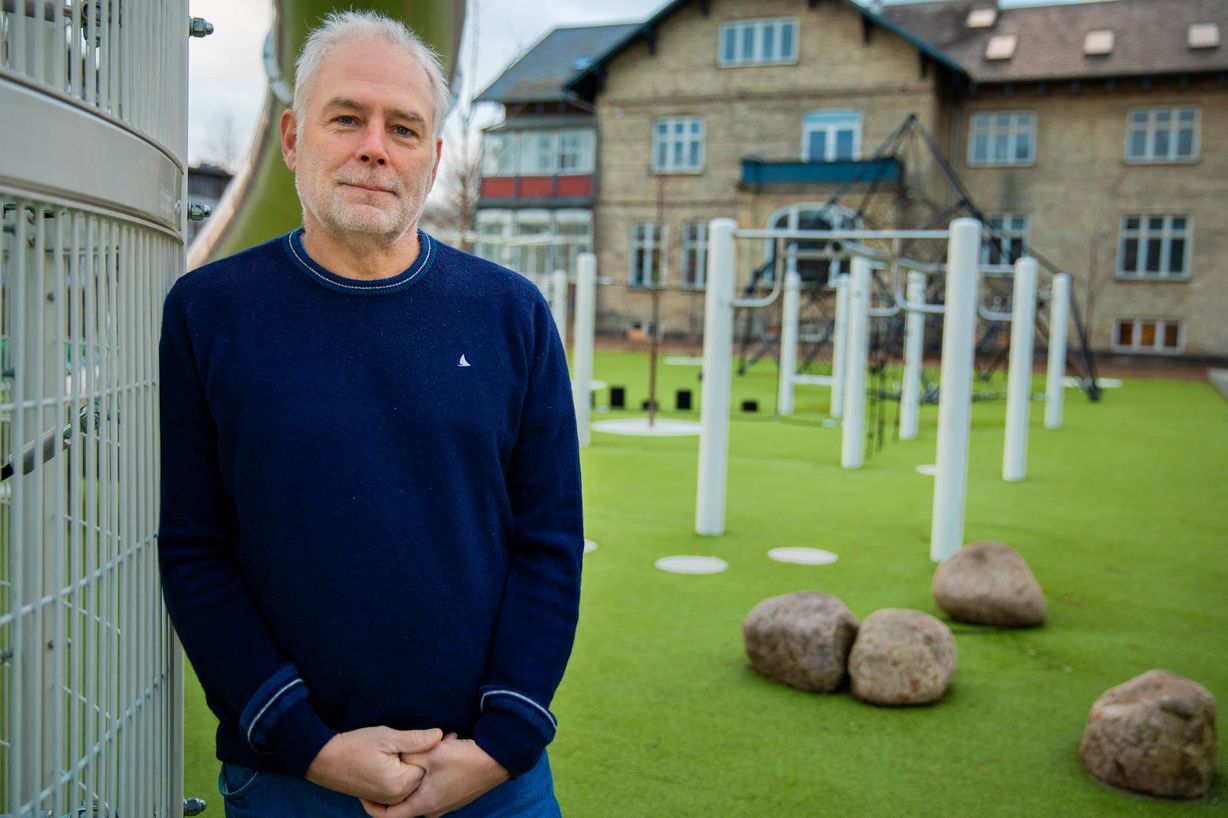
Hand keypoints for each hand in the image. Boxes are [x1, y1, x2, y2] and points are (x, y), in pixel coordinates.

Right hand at [306, 726, 442, 803]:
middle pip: (423, 776)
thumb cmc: (354, 745)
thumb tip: (441, 735)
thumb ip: (415, 739)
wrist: (324, 759)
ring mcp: (386, 799)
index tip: (450, 736)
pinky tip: (403, 760)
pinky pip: (401, 787)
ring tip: (418, 748)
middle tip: (446, 739)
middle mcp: (395, 796)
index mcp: (400, 783)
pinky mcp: (378, 797)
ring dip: (416, 766)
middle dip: (429, 759)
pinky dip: (405, 774)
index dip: (438, 750)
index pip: (430, 766)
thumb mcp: (387, 737)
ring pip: (412, 782)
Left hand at [360, 734, 509, 817]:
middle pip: (405, 802)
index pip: (389, 816)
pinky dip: (430, 773)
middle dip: (397, 782)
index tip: (363, 792)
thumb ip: (408, 756)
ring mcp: (447, 803)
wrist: (498, 759)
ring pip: (421, 791)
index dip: (372, 806)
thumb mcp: (429, 754)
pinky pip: (434, 787)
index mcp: (423, 805)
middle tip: (392, 762)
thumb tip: (393, 759)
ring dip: (417, 773)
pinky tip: (439, 751)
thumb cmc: (463, 758)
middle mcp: (434, 809)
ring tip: (421, 751)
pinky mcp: (456, 794)